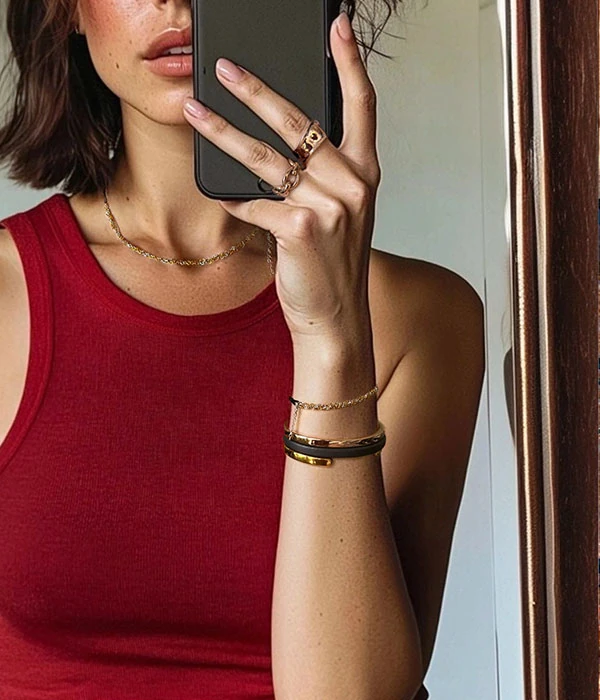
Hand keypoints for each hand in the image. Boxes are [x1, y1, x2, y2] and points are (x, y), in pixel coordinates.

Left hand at [182, 11, 380, 344]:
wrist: (334, 314)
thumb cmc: (330, 262)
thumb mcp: (338, 212)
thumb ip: (318, 176)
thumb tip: (269, 142)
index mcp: (365, 173)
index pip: (362, 106)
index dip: (350, 62)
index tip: (336, 26)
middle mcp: (352, 183)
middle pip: (299, 121)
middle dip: (257, 90)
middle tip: (225, 68)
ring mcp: (330, 205)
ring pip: (265, 158)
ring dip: (224, 131)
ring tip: (196, 110)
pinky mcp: (302, 227)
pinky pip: (254, 202)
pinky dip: (235, 200)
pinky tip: (224, 196)